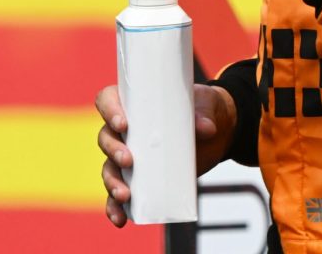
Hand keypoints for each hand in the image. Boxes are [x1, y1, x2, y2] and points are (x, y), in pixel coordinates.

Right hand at [96, 83, 237, 226]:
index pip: (107, 101)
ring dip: (112, 183)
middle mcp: (125, 131)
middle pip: (105, 138)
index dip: (109, 111)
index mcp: (133, 104)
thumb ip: (204, 115)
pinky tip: (119, 220)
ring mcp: (130, 157)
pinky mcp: (139, 180)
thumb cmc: (202, 110)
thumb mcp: (205, 105)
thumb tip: (207, 129)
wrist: (216, 132)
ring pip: (109, 169)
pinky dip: (115, 207)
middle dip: (113, 151)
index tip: (123, 124)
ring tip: (124, 195)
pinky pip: (119, 195)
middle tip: (129, 161)